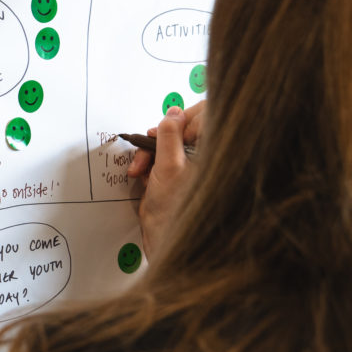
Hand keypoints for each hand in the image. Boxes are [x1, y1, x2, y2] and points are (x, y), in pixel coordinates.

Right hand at [127, 102, 203, 255]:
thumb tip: (174, 112)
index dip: (183, 119)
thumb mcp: (170, 167)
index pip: (205, 118)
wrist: (162, 240)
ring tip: (139, 169)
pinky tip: (142, 176)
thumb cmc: (174, 213)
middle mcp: (203, 157)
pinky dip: (146, 163)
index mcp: (212, 154)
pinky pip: (157, 156)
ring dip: (147, 152)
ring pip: (165, 142)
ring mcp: (187, 166)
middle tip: (148, 147)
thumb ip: (170, 136)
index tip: (167, 128)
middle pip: (180, 128)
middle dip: (158, 137)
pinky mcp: (172, 174)